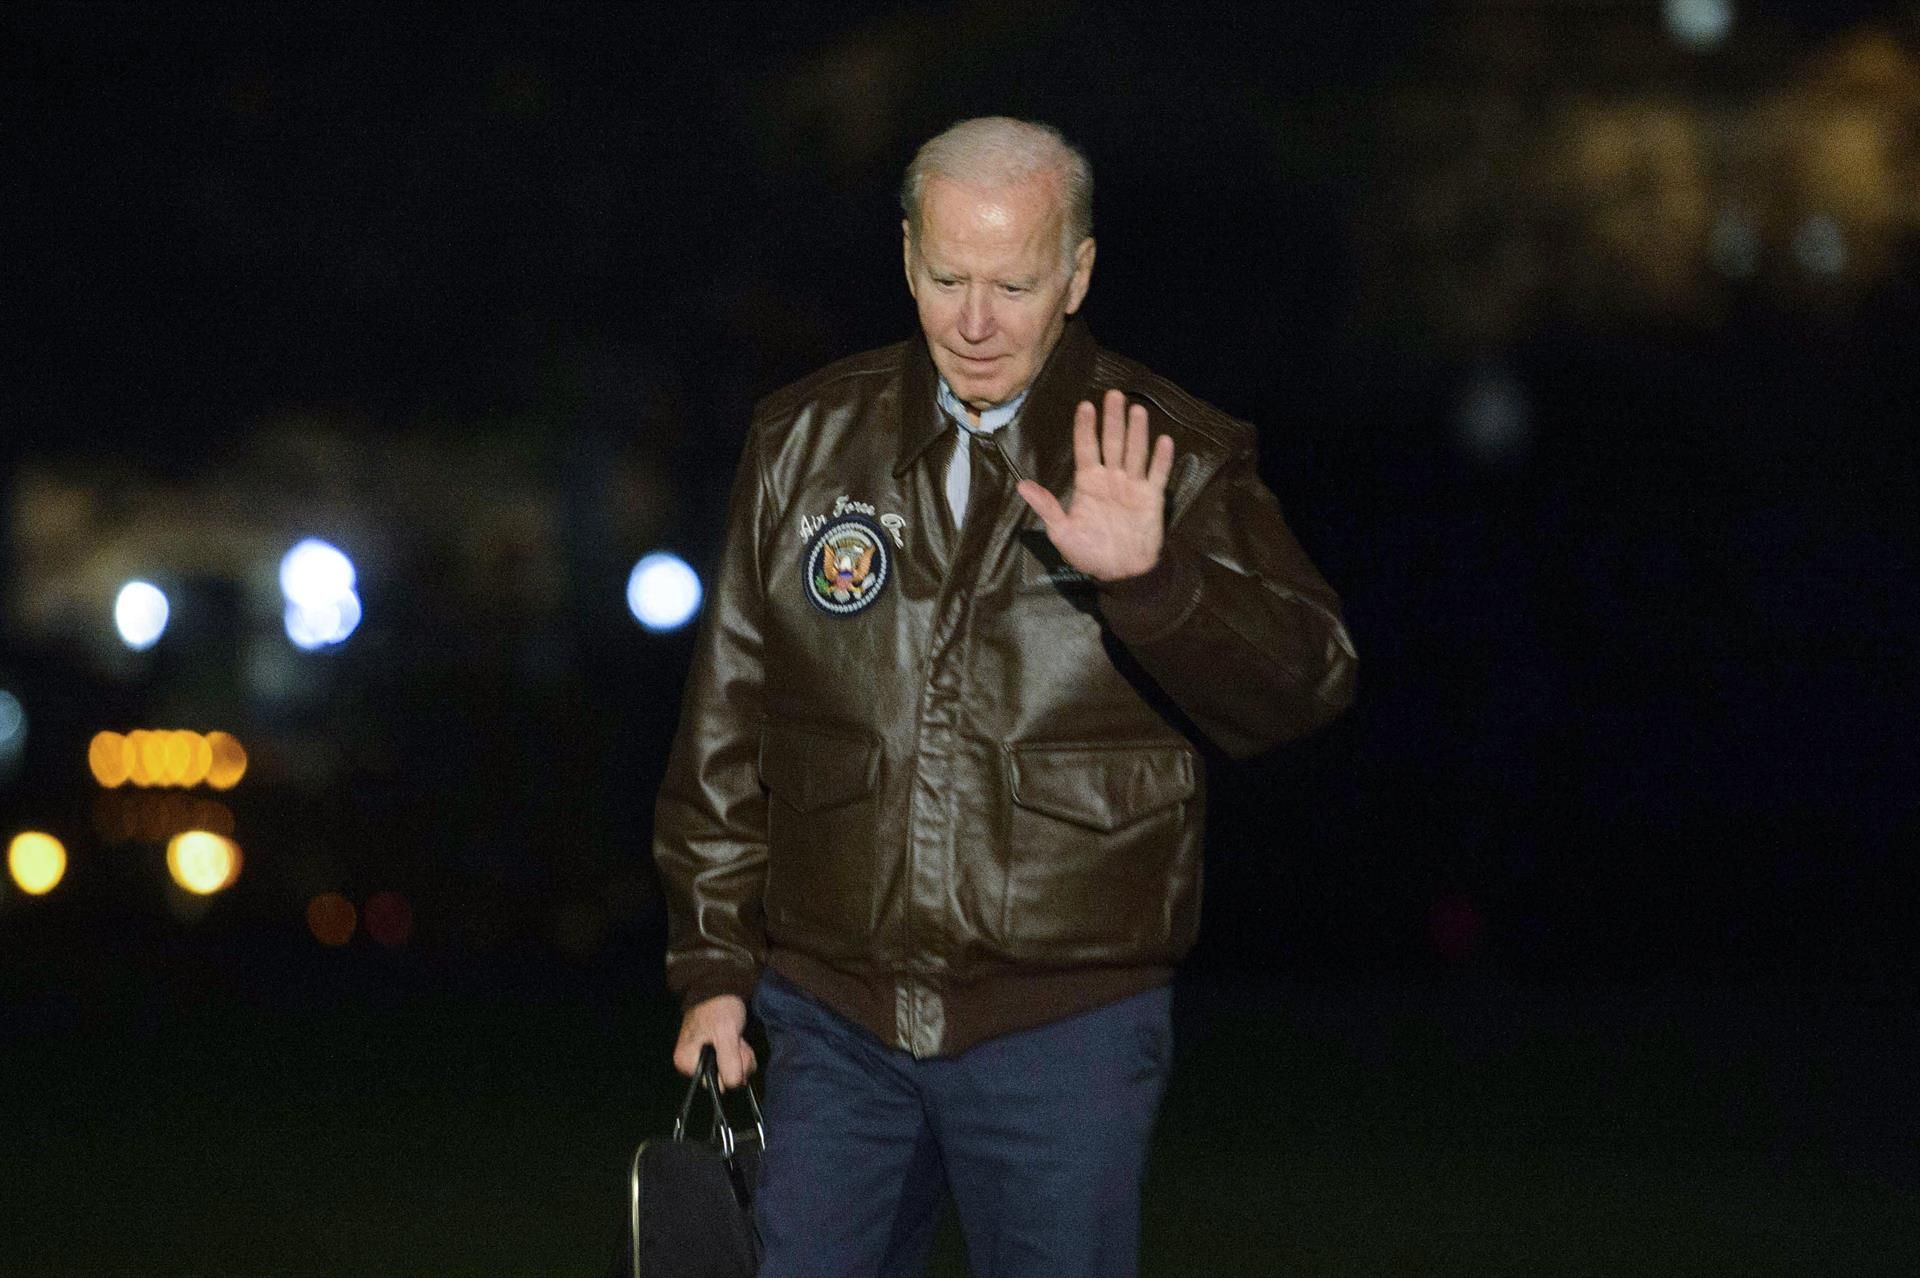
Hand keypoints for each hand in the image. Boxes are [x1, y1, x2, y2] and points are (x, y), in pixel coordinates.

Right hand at [674, 994, 756, 1088]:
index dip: (729, 1070)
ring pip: (731, 1071)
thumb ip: (728, 1061)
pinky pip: (732, 1062)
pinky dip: (740, 1052)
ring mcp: (704, 1059)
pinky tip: (738, 1038)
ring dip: (741, 1056)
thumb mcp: (726, 1034)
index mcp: (686, 1062)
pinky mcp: (715, 1053)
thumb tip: (732, 1085)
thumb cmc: (719, 1007)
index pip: (714, 1084)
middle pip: (724, 1079)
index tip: (733, 1049)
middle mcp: (691, 1065)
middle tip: (738, 1040)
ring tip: (737, 1036)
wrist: (720, 986)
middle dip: (738, 1061)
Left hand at [1016, 389, 1174, 581]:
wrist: (1121, 573)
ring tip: (1136, 409)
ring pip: (1135, 452)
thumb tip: (1021, 485)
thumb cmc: (1089, 553)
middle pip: (1112, 442)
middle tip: (1114, 394)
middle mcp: (1111, 478)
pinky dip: (1161, 459)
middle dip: (1112, 419)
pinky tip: (1163, 440)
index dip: (1085, 427)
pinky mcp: (1151, 498)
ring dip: (1136, 431)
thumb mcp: (1061, 532)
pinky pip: (1157, 474)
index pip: (1086, 448)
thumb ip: (1047, 507)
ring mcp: (1133, 486)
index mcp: (1088, 483)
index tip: (1085, 405)